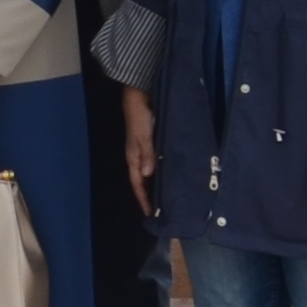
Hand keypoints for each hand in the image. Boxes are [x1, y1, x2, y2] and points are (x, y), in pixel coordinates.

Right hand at [119, 88, 158, 208]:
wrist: (139, 92)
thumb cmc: (140, 115)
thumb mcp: (144, 135)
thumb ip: (147, 154)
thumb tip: (148, 175)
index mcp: (133, 156)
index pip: (137, 183)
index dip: (143, 199)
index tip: (150, 214)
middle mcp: (139, 155)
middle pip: (144, 180)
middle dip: (151, 194)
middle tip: (163, 209)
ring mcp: (146, 148)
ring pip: (152, 171)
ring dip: (158, 183)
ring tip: (169, 196)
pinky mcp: (154, 141)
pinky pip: (158, 161)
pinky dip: (163, 170)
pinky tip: (172, 173)